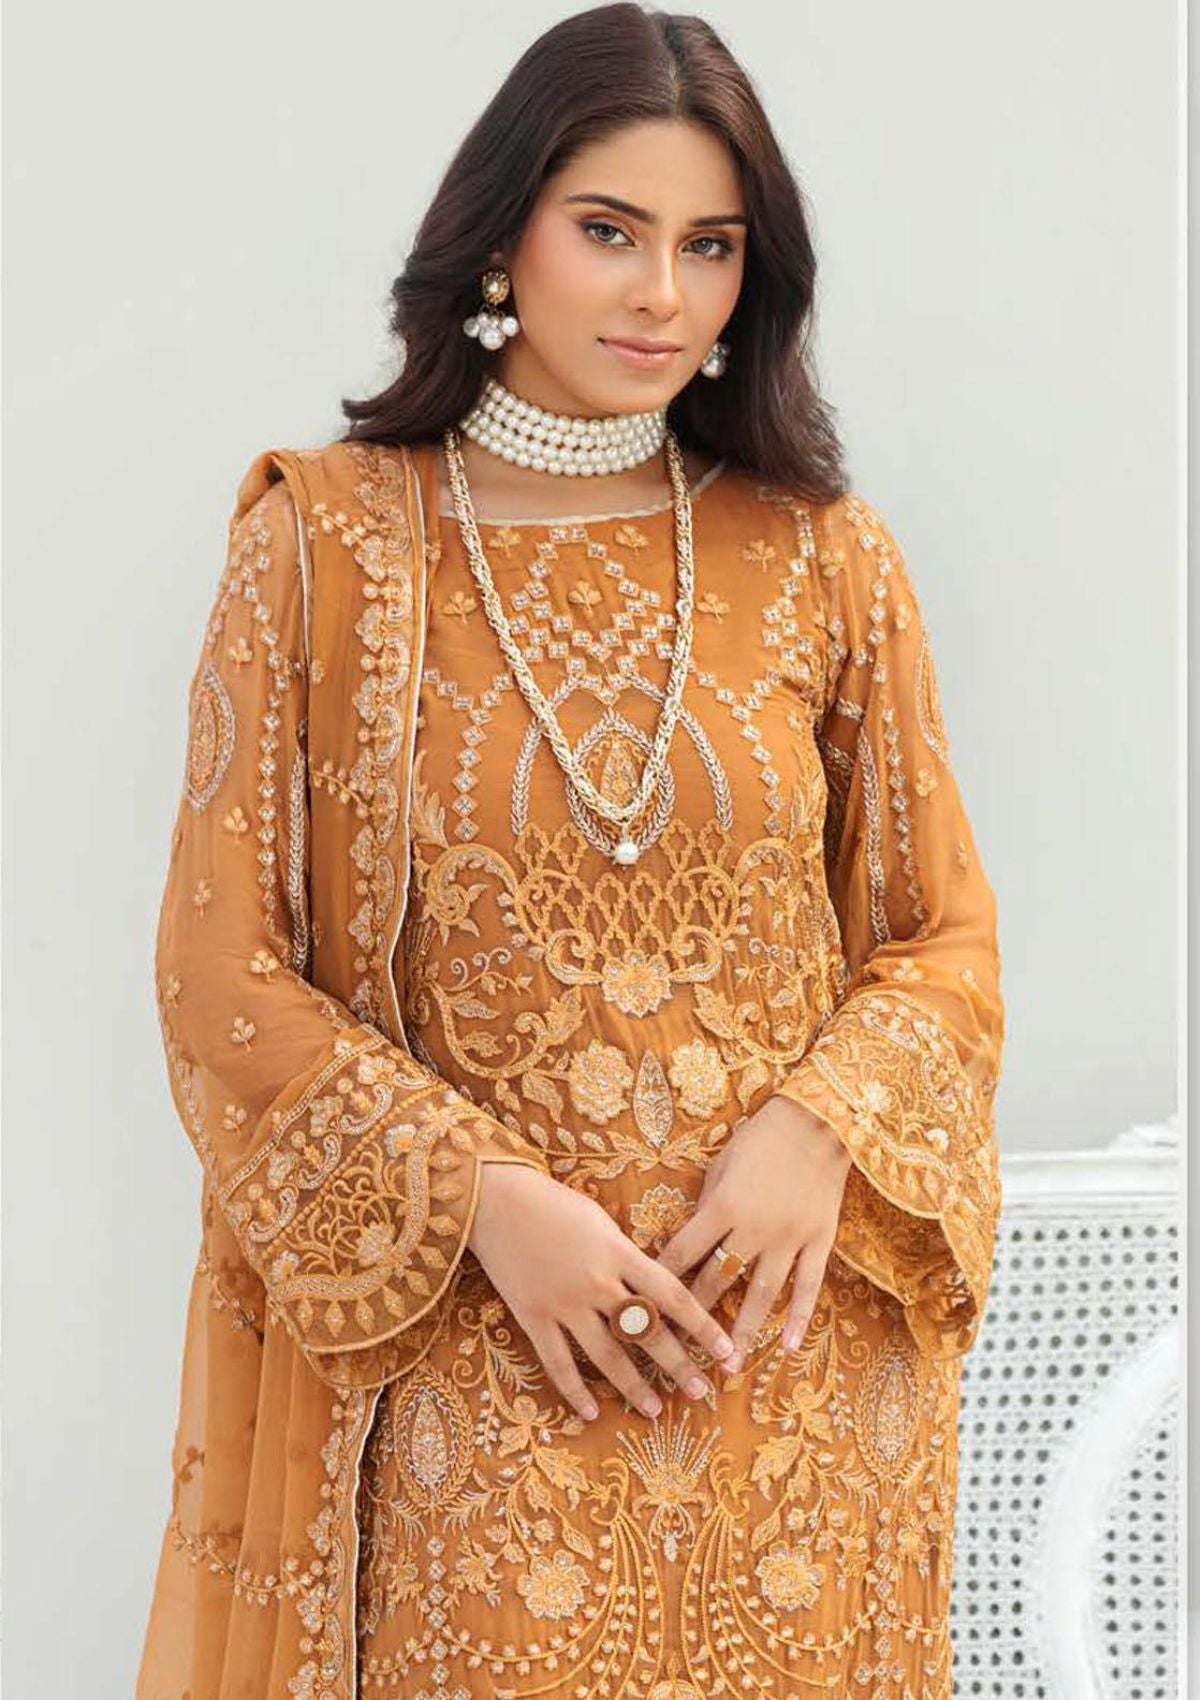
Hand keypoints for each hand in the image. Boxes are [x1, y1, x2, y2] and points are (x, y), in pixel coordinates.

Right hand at [467, 1161, 736, 1420]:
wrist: (496, 1200)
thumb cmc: (554, 1202)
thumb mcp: (601, 1221)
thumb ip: (626, 1257)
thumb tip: (651, 1291)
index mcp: (619, 1251)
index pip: (672, 1294)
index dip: (702, 1324)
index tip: (726, 1347)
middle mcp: (596, 1282)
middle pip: (645, 1331)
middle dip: (677, 1363)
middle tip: (702, 1390)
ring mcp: (563, 1303)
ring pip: (606, 1355)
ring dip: (633, 1385)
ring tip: (655, 1409)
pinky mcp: (533, 1316)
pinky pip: (557, 1362)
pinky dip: (574, 1390)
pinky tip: (591, 1411)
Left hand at [652, 1094, 852, 1372]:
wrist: (816, 1121)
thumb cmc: (760, 1138)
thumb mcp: (721, 1166)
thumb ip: (708, 1206)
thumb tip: (693, 1241)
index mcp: (722, 1208)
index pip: (682, 1254)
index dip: (661, 1281)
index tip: (647, 1306)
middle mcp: (754, 1229)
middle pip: (718, 1282)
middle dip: (696, 1317)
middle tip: (680, 1352)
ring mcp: (789, 1238)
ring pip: (762, 1294)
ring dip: (744, 1331)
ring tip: (730, 1365)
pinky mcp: (820, 1240)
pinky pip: (808, 1286)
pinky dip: (799, 1318)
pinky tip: (789, 1347)